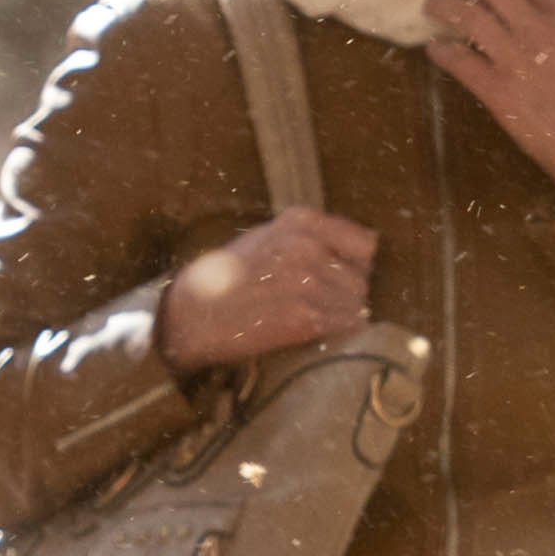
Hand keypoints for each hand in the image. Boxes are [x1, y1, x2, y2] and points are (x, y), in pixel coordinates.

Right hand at [158, 206, 378, 369]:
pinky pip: (345, 325)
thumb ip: (311, 238)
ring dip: (342, 315)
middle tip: (322, 305)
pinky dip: (336, 332)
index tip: (342, 277)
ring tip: (313, 319)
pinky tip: (313, 333)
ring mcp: (308, 282)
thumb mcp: (267, 238)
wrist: (190, 315)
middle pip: (361, 277)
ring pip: (356, 304)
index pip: (364, 244)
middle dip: (348, 293)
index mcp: (300, 222)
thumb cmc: (227, 278)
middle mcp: (308, 247)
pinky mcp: (305, 317)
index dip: (356, 265)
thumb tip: (364, 250)